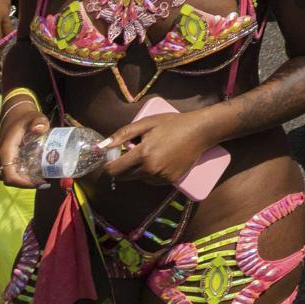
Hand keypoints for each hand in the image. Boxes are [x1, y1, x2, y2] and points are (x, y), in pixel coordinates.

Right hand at [0, 102, 48, 188]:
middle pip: (12, 180)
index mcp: (4, 152)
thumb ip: (39, 121)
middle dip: (29, 183)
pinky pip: (9, 175)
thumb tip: (39, 129)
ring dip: (25, 181)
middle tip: (47, 179)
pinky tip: (34, 174)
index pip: (11, 177)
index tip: (43, 181)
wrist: (13, 117)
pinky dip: (21, 177)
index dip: (26, 183)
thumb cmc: (25, 118)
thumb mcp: (35, 117)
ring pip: (10, 179)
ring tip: (43, 177)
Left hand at [102, 108, 218, 189]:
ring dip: (138, 170)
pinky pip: (152, 180)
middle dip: (123, 167)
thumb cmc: (173, 123)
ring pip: (138, 179)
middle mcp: (150, 169)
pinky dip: (151, 173)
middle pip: (124, 177)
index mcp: (143, 154)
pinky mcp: (171, 181)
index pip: (114, 169)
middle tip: (133, 152)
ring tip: (151, 154)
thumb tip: (102, 146)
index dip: (109, 164)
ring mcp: (161, 177)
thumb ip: (123, 134)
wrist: (201, 131)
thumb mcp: (147, 123)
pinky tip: (161, 160)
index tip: (112, 157)